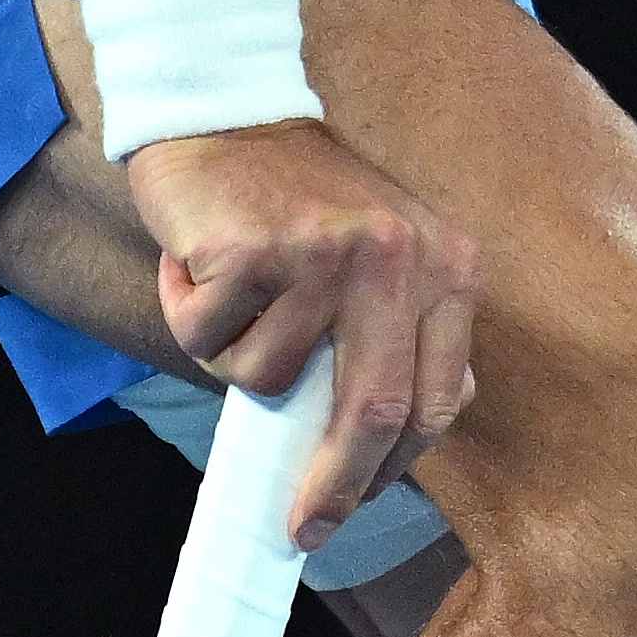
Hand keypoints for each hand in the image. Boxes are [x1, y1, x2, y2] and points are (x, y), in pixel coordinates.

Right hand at [121, 118, 480, 543]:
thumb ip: (396, 340)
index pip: (436, 401)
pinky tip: (201, 265)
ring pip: (268, 379)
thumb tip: (378, 458)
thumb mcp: (382, 260)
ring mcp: (326, 255)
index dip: (393, 469)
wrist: (226, 107)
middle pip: (374, 414)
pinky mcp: (253, 251)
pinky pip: (210, 340)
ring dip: (232, 357)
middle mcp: (398, 260)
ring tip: (233, 297)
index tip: (353, 507)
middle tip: (302, 529)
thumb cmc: (296, 204)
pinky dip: (191, 317)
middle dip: (334, 487)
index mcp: (445, 269)